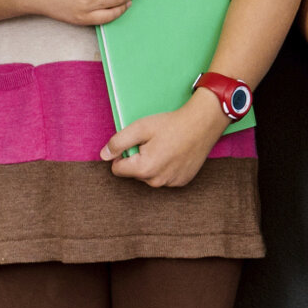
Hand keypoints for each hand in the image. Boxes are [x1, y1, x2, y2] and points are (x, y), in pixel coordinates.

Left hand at [101, 95, 231, 187]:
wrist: (203, 123)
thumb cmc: (172, 124)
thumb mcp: (140, 127)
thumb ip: (118, 142)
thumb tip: (104, 155)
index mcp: (144, 168)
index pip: (117, 169)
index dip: (122, 153)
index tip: (134, 142)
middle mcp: (156, 181)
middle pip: (134, 173)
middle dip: (138, 159)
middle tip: (152, 142)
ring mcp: (171, 183)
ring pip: (150, 176)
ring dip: (152, 164)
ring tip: (165, 147)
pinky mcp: (182, 181)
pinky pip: (165, 177)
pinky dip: (166, 167)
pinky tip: (175, 153)